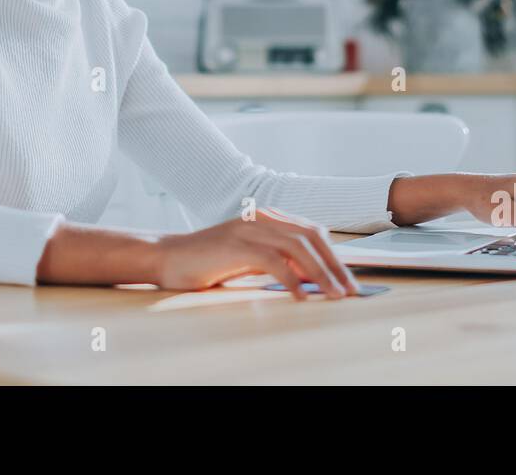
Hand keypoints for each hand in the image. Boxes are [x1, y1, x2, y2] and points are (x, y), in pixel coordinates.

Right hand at [154, 207, 361, 300]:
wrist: (166, 257)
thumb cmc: (207, 262)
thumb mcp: (249, 259)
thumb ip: (277, 261)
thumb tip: (311, 278)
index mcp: (268, 218)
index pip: (313, 233)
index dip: (334, 256)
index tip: (348, 281)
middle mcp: (262, 218)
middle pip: (312, 237)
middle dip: (335, 265)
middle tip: (349, 290)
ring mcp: (248, 229)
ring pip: (298, 247)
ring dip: (320, 273)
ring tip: (333, 295)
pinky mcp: (235, 244)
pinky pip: (273, 260)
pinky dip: (291, 278)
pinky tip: (300, 296)